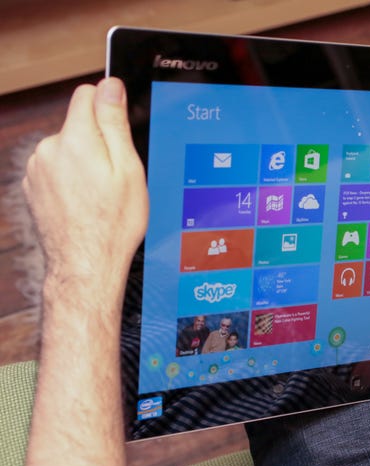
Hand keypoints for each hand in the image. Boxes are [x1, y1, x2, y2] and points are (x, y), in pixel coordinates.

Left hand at [23, 77, 147, 283]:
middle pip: (77, 125)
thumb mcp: (128, 170)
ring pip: (66, 148)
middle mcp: (49, 149)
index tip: (119, 131)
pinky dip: (69, 180)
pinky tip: (84, 203)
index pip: (87, 95)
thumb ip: (114, 123)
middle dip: (97, 142)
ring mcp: (36, 169)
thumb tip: (110, 87)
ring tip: (100, 194)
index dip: (109, 108)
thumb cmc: (112, 224)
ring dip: (82, 162)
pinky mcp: (32, 187)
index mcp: (75, 140)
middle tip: (115, 176)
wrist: (85, 265)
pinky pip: (55, 170)